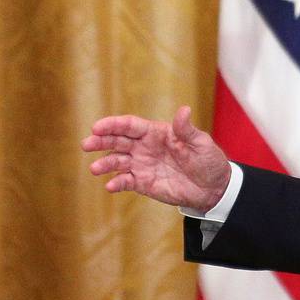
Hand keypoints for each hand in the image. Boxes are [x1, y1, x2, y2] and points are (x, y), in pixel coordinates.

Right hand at [83, 106, 230, 210]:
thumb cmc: (208, 161)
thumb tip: (183, 110)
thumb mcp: (201, 143)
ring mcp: (142, 165)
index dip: (113, 125)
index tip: (97, 127)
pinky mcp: (143, 183)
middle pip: (118, 141)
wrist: (213, 189)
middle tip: (86, 144)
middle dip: (101, 141)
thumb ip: (186, 130)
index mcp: (156, 132)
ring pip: (117, 161)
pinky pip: (126, 181)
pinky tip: (110, 186)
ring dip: (105, 163)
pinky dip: (117, 183)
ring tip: (95, 168)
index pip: (130, 125)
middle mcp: (144, 147)